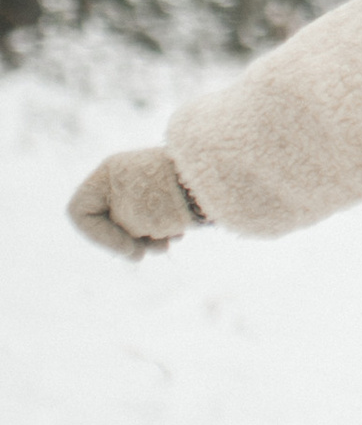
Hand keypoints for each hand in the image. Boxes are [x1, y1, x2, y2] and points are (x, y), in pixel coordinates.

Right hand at [68, 148, 199, 260]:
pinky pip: (154, 218)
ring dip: (148, 239)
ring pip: (133, 223)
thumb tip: (133, 233)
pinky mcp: (167, 192)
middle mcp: (124, 175)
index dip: (98, 238)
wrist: (218, 179)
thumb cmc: (169, 199)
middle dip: (128, 241)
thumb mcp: (131, 219)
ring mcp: (146, 184)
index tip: (129, 249)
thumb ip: (117, 230)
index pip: (79, 212)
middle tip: (147, 251)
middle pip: (108, 220)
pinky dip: (162, 230)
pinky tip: (179, 233)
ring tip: (168, 243)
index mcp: (107, 173)